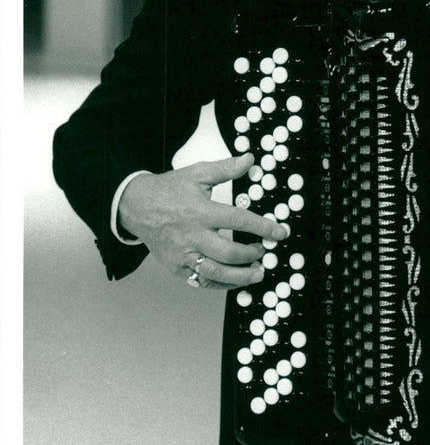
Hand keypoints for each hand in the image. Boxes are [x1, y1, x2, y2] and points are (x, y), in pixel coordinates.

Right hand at [118, 153, 286, 289]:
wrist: (135, 206)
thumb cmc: (168, 190)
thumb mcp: (197, 173)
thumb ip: (225, 169)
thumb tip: (249, 160)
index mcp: (200, 211)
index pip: (238, 220)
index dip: (262, 228)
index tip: (279, 233)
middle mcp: (192, 235)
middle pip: (228, 252)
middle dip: (252, 255)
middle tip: (264, 252)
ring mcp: (183, 254)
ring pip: (216, 273)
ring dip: (241, 276)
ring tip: (257, 272)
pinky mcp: (176, 267)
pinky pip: (201, 281)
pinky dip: (221, 284)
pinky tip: (235, 280)